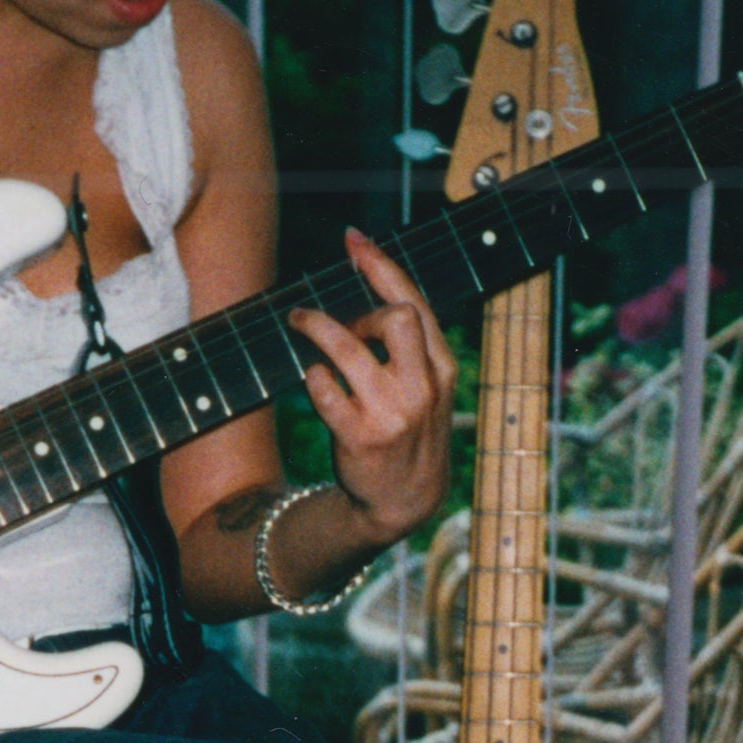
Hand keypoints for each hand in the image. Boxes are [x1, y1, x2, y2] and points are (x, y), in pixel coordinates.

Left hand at [288, 227, 457, 545]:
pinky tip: (314, 379)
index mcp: (442, 368)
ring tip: (301, 322)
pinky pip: (325, 390)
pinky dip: (313, 377)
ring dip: (318, 327)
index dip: (382, 265)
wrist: (403, 502)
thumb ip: (410, 345)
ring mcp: (392, 414)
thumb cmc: (408, 431)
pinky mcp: (360, 437)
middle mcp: (423, 388)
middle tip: (340, 320)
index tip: (354, 240)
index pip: (416, 303)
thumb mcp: (427, 387)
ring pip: (350, 349)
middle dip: (363, 309)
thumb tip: (371, 283)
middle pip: (397, 318)